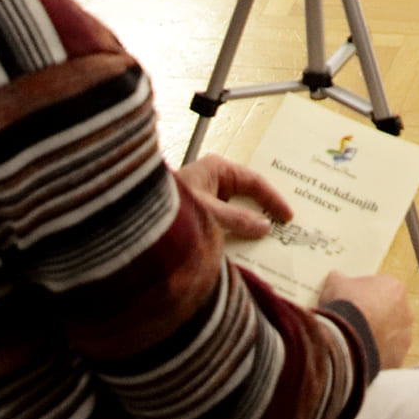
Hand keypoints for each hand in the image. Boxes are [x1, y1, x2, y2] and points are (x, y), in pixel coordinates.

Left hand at [177, 154, 292, 241]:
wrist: (131, 220)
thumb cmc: (166, 209)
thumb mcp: (207, 214)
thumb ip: (236, 220)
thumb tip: (263, 226)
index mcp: (216, 169)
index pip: (254, 181)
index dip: (273, 199)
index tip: (287, 217)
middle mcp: (211, 180)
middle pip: (246, 195)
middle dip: (263, 212)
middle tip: (284, 228)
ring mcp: (204, 197)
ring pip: (234, 211)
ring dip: (247, 226)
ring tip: (268, 242)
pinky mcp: (196, 215)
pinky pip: (222, 223)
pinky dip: (233, 234)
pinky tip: (241, 249)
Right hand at [318, 270, 412, 368]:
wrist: (345, 340)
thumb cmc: (345, 308)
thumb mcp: (336, 284)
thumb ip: (340, 279)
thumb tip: (335, 278)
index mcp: (395, 288)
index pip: (384, 289)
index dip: (367, 295)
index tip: (356, 301)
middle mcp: (405, 312)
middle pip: (391, 312)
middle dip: (377, 316)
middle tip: (357, 320)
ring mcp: (404, 336)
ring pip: (392, 335)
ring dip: (379, 336)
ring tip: (357, 339)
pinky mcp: (398, 357)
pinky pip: (388, 354)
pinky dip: (377, 354)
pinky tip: (361, 353)